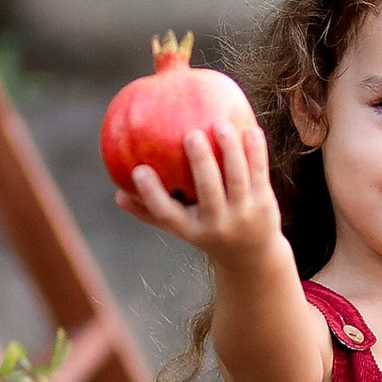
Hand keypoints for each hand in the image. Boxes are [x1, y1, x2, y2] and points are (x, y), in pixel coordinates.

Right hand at [121, 114, 285, 268]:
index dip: (152, 195)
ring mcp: (244, 215)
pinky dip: (255, 151)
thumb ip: (150, 211)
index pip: (168, 215)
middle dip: (201, 163)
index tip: (139, 171)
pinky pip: (259, 173)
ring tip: (220, 124)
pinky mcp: (265, 204)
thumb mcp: (182, 228)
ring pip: (238, 179)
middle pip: (209, 192)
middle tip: (191, 135)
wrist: (252, 257)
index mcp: (192, 230)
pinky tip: (250, 129)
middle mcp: (218, 224)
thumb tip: (117, 194)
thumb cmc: (206, 233)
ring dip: (230, 151)